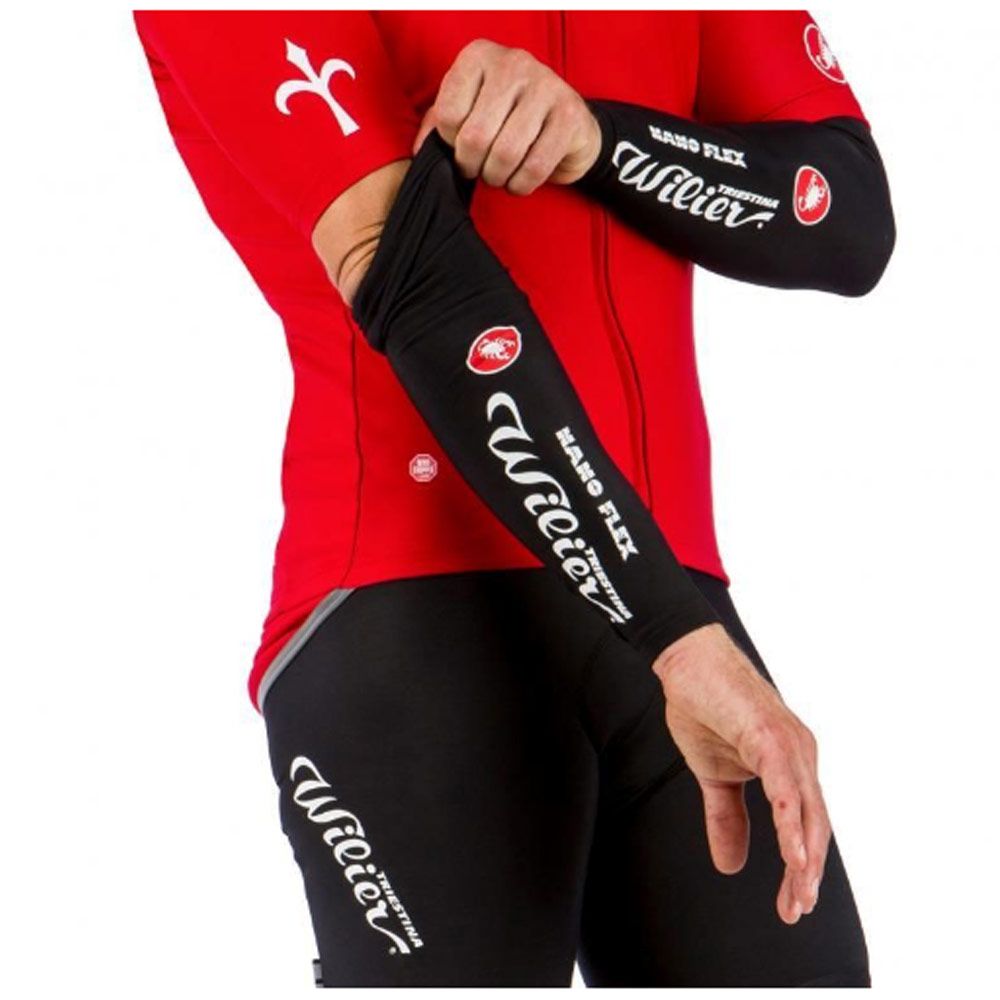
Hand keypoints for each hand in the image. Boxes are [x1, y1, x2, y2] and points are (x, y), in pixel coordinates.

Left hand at [413, 38, 600, 193]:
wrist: (567, 124)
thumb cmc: (508, 119)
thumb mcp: (468, 111)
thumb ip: (438, 124)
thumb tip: (418, 152)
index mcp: (479, 56)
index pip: (448, 114)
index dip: (450, 144)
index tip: (462, 147)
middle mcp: (513, 63)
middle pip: (475, 137)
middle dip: (473, 166)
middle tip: (479, 169)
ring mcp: (546, 86)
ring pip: (505, 154)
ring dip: (497, 178)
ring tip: (499, 175)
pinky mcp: (570, 116)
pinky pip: (534, 167)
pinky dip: (521, 185)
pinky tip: (519, 180)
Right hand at [652, 623, 830, 924]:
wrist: (686, 659)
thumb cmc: (701, 704)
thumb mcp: (712, 773)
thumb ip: (726, 816)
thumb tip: (731, 865)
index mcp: (789, 763)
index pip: (804, 824)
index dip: (802, 865)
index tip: (794, 903)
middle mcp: (799, 754)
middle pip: (815, 825)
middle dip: (808, 872)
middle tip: (797, 910)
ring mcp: (789, 744)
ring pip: (807, 812)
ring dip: (805, 859)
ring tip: (800, 896)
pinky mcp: (770, 735)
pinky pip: (787, 788)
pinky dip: (791, 825)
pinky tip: (793, 856)